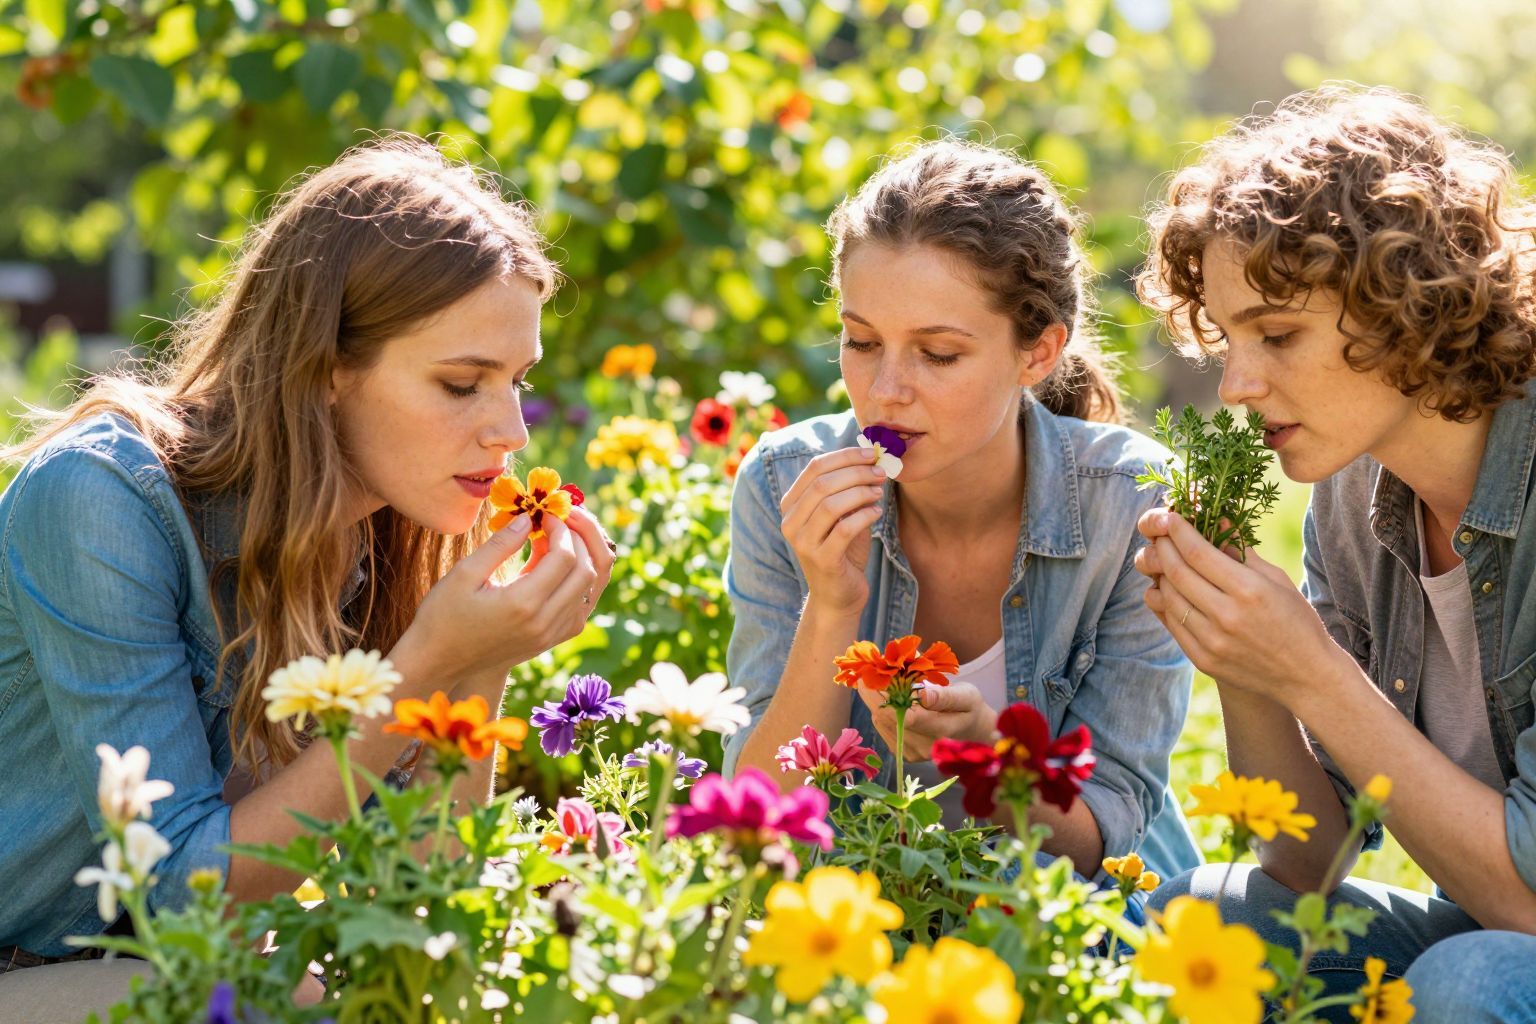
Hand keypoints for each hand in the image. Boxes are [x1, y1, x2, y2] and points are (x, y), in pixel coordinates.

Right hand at [401, 513, 602, 685]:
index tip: (545, 514)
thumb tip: (528, 518)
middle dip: (579, 538)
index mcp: (523, 604)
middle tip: (560, 520)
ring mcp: (551, 635)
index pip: (565, 557)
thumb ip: (501, 544)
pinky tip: (555, 563)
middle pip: (587, 572)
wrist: (439, 660)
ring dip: (583, 558)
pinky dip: (577, 580)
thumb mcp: (465, 573)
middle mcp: (544, 623)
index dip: (560, 529)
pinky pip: (581, 606)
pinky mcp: (551, 640)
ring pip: (590, 590)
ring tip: (559, 537)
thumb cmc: (444, 614)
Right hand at [779, 447, 885, 616]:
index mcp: (791, 505)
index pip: (814, 468)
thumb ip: (848, 488)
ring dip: (861, 492)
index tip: (871, 453)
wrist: (838, 595)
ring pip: (831, 504)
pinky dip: (864, 515)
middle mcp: (790, 522)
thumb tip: (871, 458)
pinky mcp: (822, 560)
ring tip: (879, 491)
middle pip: (822, 483)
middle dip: (856, 472)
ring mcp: (803, 543)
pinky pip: (844, 529)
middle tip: (880, 472)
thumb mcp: (841, 515)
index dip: (845, 456)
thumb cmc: (842, 550)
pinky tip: (877, 512)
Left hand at [855, 683, 998, 761]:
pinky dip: (881, 712)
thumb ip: (945, 696)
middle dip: (875, 695)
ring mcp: (915, 753)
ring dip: (875, 702)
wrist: (973, 732)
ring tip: (871, 683)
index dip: (888, 696)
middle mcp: (927, 747)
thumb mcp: (966, 696)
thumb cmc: (970, 708)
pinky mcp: (906, 754)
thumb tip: (923, 695)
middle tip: (865, 675)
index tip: (876, 676)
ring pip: (883, 724)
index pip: (908, 716)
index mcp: (943, 730)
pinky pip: (885, 730)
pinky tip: (883, 699)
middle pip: (890, 719)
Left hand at [1134, 507, 1339, 708]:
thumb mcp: (1277, 579)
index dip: (1179, 532)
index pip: (1199, 553)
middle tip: (1160, 534)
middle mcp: (1227, 616)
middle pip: (1178, 573)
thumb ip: (1242, 551)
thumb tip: (1217, 518)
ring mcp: (1212, 641)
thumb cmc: (1296, 620)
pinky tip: (1165, 589)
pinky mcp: (1202, 660)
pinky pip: (1171, 624)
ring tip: (1163, 560)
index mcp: (1249, 591)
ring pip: (1169, 598)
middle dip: (1164, 548)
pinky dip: (1163, 602)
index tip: (1171, 518)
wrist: (1306, 676)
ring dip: (1161, 574)